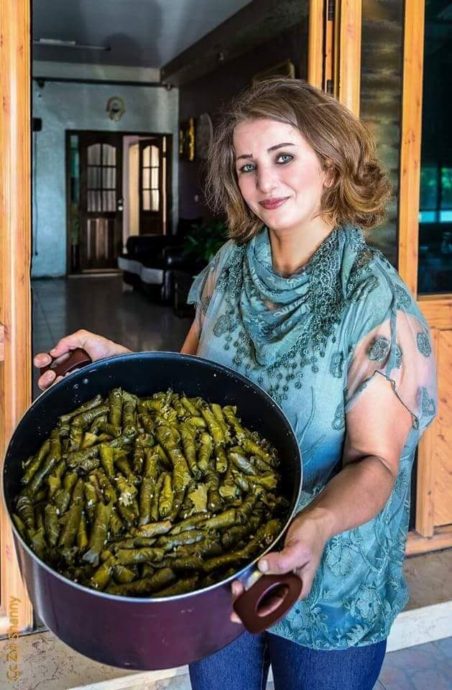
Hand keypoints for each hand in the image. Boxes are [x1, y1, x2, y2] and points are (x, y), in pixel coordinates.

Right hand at [34, 329, 130, 390]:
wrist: (123, 364)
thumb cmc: (109, 353)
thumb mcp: (87, 338)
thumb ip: (69, 341)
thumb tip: (53, 351)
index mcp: (70, 359)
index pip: (50, 362)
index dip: (42, 361)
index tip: (43, 361)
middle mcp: (71, 372)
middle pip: (48, 377)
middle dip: (44, 375)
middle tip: (50, 373)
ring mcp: (76, 383)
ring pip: (54, 387)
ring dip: (50, 383)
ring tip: (56, 378)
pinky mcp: (81, 393)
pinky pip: (65, 393)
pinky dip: (61, 388)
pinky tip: (65, 381)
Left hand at [230, 507, 331, 623]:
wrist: (315, 519)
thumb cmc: (310, 536)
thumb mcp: (299, 549)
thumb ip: (283, 562)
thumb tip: (261, 567)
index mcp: (296, 590)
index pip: (275, 609)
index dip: (256, 612)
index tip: (239, 607)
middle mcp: (287, 587)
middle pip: (265, 602)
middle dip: (247, 600)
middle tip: (236, 587)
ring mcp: (280, 577)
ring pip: (260, 590)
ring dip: (246, 590)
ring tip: (235, 582)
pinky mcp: (274, 565)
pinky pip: (260, 576)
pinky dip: (249, 577)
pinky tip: (240, 574)